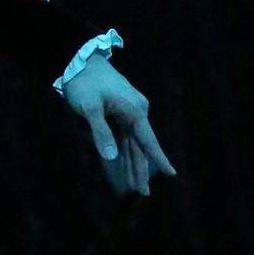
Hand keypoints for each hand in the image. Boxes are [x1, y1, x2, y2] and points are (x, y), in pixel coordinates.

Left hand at [58, 54, 176, 195]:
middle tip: (143, 193)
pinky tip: (125, 165)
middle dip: (141, 170)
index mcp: (134, 111)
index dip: (158, 159)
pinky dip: (124, 151)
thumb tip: (111, 158)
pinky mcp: (122, 112)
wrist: (82, 61)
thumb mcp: (89, 108)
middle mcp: (137, 112)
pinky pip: (125, 136)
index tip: (171, 174)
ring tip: (135, 185)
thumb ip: (100, 133)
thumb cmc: (85, 83)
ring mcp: (131, 111)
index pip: (148, 141)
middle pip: (140, 146)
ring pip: (133, 143)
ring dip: (132, 163)